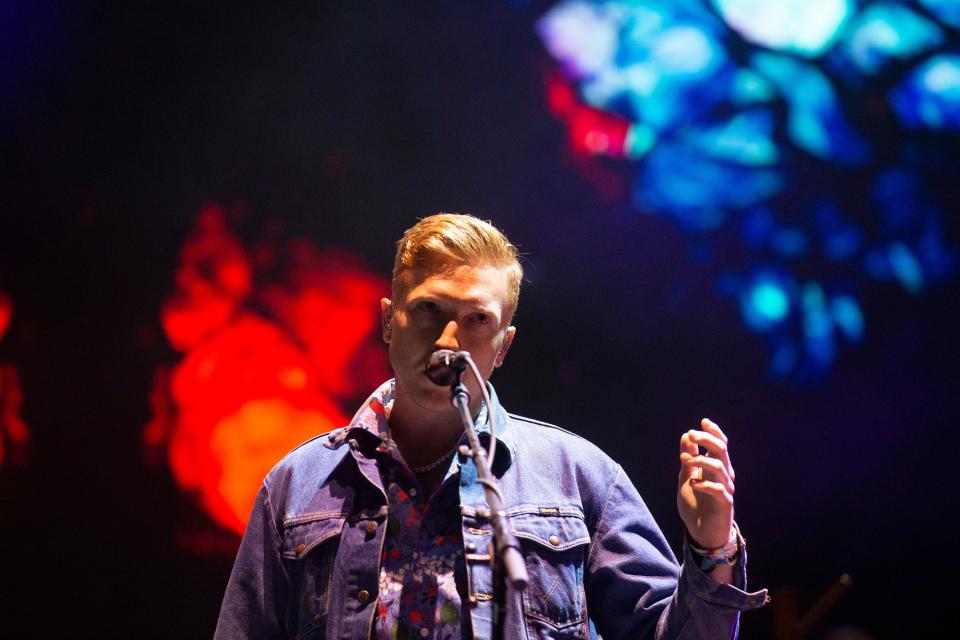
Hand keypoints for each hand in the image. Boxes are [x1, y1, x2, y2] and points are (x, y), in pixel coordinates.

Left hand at [677, 418, 734, 548]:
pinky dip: (705, 484)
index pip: (720, 445)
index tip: (703, 422)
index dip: (714, 432)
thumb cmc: (695, 505)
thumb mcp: (686, 478)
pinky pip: (719, 490)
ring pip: (720, 467)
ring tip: (685, 460)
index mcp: (715, 467)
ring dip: (701, 460)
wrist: (700, 533)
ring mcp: (725, 489)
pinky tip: (693, 484)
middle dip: (708, 440)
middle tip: (692, 434)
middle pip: (721, 451)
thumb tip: (685, 437)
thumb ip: (687, 459)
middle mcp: (723, 475)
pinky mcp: (724, 504)